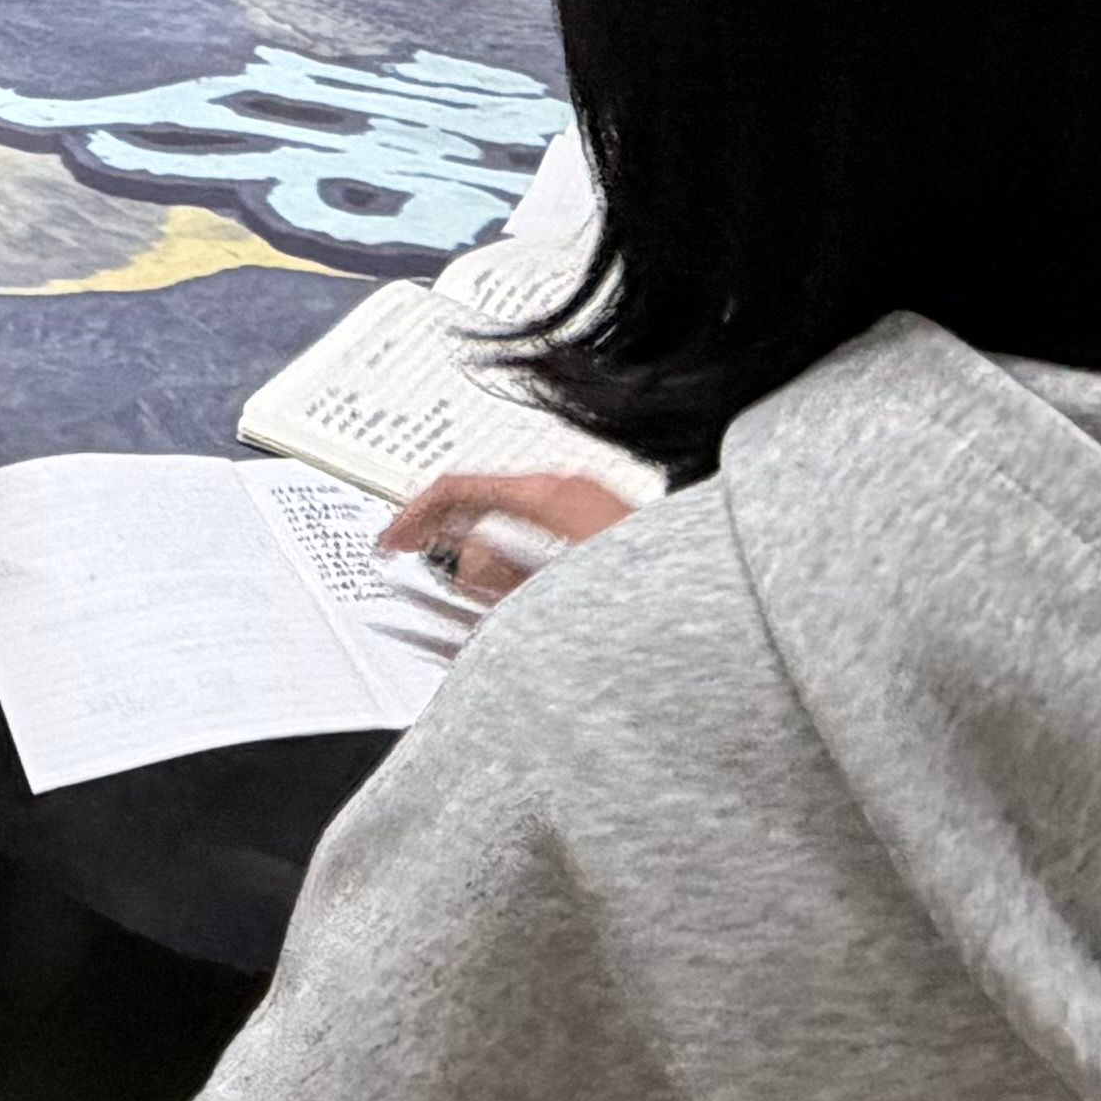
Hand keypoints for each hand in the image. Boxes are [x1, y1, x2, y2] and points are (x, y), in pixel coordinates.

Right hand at [377, 470, 635, 609]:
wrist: (712, 614)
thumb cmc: (646, 603)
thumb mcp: (551, 597)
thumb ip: (493, 579)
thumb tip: (459, 563)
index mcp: (549, 493)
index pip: (456, 486)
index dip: (412, 516)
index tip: (388, 543)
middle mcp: (569, 489)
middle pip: (483, 501)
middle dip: (446, 539)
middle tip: (419, 569)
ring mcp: (590, 504)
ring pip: (511, 521)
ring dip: (481, 555)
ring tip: (463, 595)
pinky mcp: (606, 527)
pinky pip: (539, 534)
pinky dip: (514, 559)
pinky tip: (508, 596)